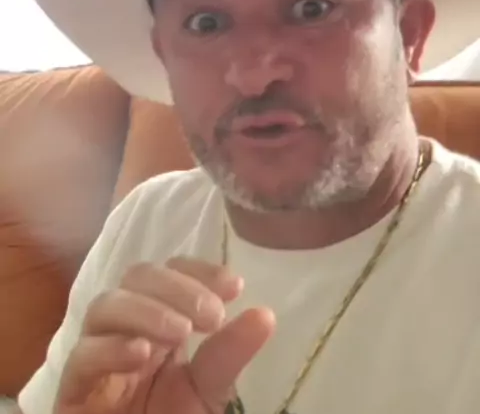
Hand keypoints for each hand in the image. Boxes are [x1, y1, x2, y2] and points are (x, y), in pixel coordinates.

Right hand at [53, 258, 274, 413]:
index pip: (170, 272)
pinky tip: (141, 354)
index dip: (198, 271)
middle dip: (175, 287)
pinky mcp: (72, 389)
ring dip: (146, 310)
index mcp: (157, 320)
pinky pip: (81, 356)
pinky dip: (110, 348)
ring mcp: (95, 355)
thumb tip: (265, 315)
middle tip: (210, 315)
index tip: (234, 287)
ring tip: (180, 332)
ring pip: (105, 306)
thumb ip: (229, 354)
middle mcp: (124, 328)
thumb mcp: (207, 392)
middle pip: (137, 277)